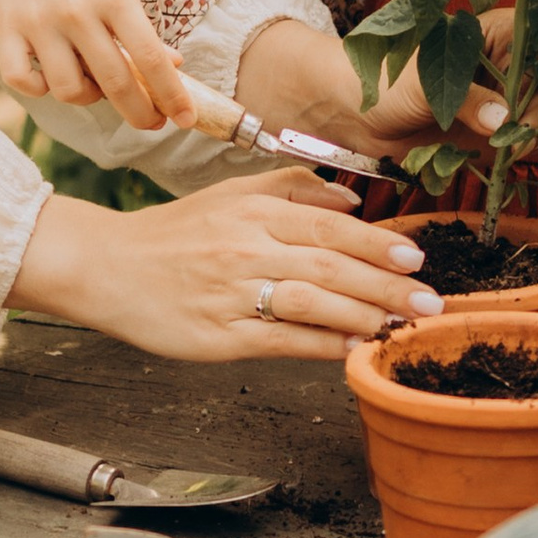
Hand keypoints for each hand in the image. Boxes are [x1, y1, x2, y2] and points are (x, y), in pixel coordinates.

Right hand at [0, 0, 189, 131]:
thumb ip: (140, 23)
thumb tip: (171, 66)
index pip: (150, 59)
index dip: (171, 95)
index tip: (185, 118)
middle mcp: (77, 12)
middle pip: (115, 83)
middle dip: (140, 113)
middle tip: (151, 120)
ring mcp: (39, 21)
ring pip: (68, 90)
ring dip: (89, 98)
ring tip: (96, 84)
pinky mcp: (7, 26)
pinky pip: (21, 79)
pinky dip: (39, 88)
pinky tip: (52, 76)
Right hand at [13, 167, 444, 361]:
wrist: (109, 266)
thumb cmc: (176, 233)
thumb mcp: (233, 194)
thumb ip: (292, 189)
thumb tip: (351, 199)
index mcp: (253, 211)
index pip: (329, 226)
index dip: (376, 244)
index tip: (415, 257)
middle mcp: (246, 247)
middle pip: (329, 263)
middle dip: (384, 284)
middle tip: (428, 299)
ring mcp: (231, 292)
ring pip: (309, 301)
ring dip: (361, 315)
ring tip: (399, 324)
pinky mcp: (218, 335)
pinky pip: (280, 339)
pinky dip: (321, 345)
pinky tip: (351, 348)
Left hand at [239, 9, 537, 162]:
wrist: (355, 117)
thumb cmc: (386, 79)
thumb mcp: (426, 82)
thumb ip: (470, 99)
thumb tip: (504, 123)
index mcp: (500, 30)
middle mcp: (513, 61)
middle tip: (528, 126)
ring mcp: (510, 98)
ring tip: (510, 144)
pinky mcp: (499, 132)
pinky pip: (535, 142)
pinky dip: (531, 152)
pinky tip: (506, 157)